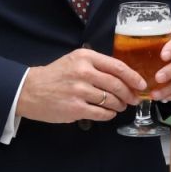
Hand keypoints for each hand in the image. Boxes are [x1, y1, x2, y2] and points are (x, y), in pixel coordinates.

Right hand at [18, 47, 140, 123]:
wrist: (29, 90)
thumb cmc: (56, 75)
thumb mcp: (75, 60)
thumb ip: (98, 65)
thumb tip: (125, 77)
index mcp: (85, 57)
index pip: (117, 67)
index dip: (133, 77)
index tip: (141, 84)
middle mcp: (83, 72)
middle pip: (117, 85)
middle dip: (129, 94)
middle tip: (133, 99)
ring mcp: (79, 91)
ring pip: (110, 100)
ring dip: (120, 105)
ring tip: (121, 106)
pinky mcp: (75, 108)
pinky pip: (101, 113)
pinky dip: (109, 114)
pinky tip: (109, 113)